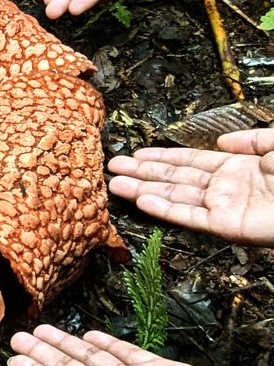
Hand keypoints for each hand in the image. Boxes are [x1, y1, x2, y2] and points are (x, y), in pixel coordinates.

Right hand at [108, 128, 273, 243]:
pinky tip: (142, 199)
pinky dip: (164, 208)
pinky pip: (189, 216)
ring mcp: (224, 207)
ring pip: (175, 196)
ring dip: (143, 188)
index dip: (163, 157)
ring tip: (114, 183)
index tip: (137, 153)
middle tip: (112, 167)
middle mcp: (226, 188)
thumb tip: (222, 140)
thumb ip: (253, 140)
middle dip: (143, 172)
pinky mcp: (226, 226)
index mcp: (239, 168)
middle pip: (175, 178)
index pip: (192, 161)